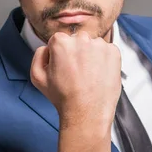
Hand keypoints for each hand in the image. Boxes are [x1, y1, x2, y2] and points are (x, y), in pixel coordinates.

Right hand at [29, 30, 120, 151]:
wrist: (87, 112)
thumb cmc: (63, 97)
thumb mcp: (37, 77)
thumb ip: (39, 55)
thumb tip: (47, 47)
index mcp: (61, 42)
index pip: (59, 40)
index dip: (60, 55)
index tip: (64, 68)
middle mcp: (82, 39)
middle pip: (77, 41)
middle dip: (77, 53)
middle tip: (76, 73)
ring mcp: (100, 45)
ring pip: (93, 46)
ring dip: (91, 56)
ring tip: (88, 76)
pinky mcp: (114, 52)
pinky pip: (107, 51)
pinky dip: (104, 60)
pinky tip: (99, 75)